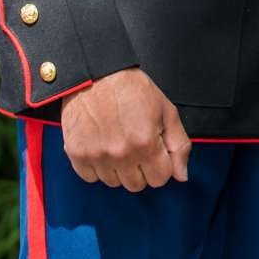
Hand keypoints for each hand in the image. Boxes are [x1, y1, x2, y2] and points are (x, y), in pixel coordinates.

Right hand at [60, 67, 190, 191]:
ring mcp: (97, 156)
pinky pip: (90, 178)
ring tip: (117, 143)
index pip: (160, 179)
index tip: (154, 150)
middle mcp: (121, 154)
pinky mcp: (76, 154)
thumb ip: (179, 145)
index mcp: (146, 143)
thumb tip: (182, 176)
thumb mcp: (166, 110)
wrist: (95, 73)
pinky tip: (101, 146)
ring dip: (118, 169)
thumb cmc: (132, 89)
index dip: (160, 165)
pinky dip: (96, 167)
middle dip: (140, 169)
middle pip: (137, 185)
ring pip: (113, 183)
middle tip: (135, 146)